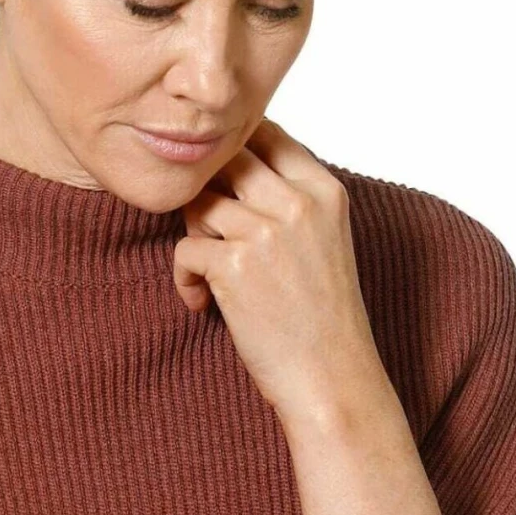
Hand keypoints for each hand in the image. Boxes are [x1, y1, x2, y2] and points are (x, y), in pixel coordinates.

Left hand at [172, 117, 386, 422]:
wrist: (330, 380)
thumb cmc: (323, 320)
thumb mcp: (325, 242)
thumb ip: (292, 201)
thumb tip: (234, 167)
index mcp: (324, 192)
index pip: (267, 134)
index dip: (234, 153)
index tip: (224, 186)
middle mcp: (297, 203)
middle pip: (226, 160)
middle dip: (209, 191)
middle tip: (213, 234)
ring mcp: (265, 231)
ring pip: (198, 202)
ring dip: (194, 235)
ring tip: (210, 273)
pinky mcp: (233, 265)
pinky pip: (184, 249)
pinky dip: (185, 279)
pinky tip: (203, 304)